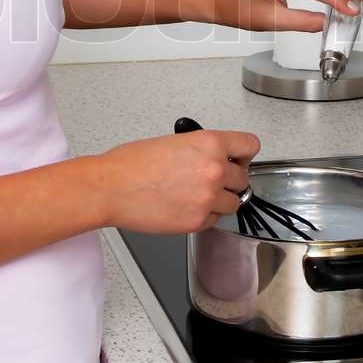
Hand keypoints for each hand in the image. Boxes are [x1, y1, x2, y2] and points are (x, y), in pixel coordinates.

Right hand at [98, 128, 260, 233]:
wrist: (112, 188)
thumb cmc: (132, 164)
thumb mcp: (175, 142)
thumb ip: (202, 150)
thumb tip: (214, 159)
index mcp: (210, 144)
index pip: (250, 146)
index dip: (243, 155)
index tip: (239, 160)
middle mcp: (215, 170)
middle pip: (243, 178)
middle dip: (229, 180)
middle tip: (211, 181)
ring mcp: (208, 198)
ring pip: (233, 203)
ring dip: (220, 200)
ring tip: (196, 196)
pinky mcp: (198, 221)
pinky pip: (215, 220)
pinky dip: (205, 215)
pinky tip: (185, 206)